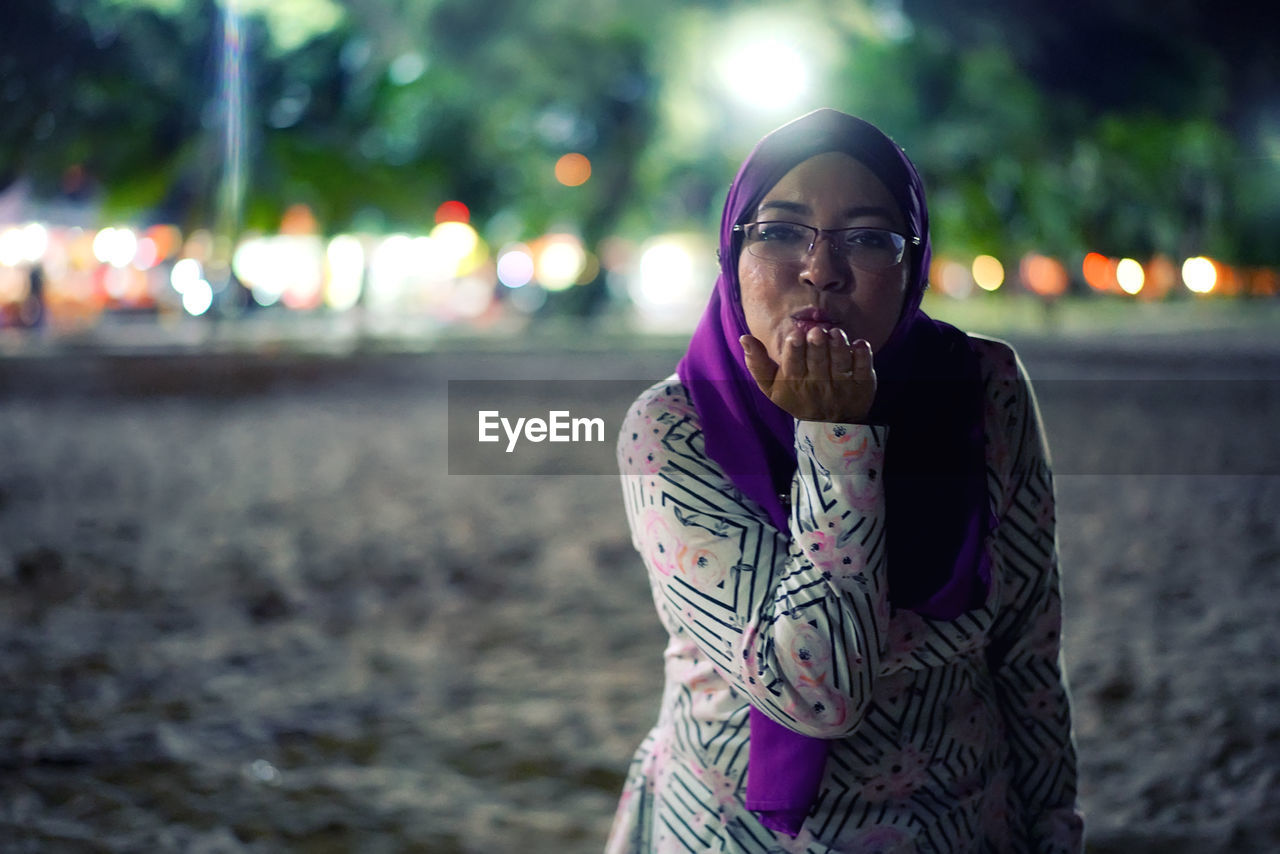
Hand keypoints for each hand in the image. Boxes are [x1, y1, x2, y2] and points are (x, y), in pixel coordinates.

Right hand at [739, 327, 876, 422]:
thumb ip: (757, 363)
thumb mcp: (772, 386)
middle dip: (817, 346)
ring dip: (839, 348)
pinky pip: (864, 370)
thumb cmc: (797, 396)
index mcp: (794, 383)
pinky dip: (863, 357)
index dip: (794, 350)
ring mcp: (842, 386)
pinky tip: (860, 344)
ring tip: (836, 333)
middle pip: (817, 363)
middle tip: (816, 331)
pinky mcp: (862, 385)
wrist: (830, 424)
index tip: (795, 335)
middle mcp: (818, 385)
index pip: (792, 365)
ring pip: (840, 365)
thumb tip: (744, 337)